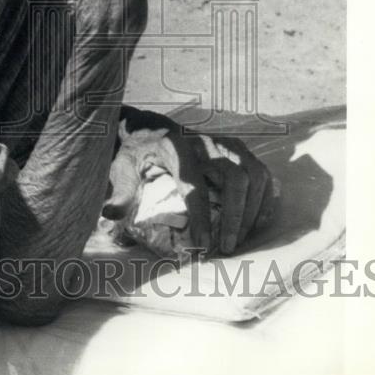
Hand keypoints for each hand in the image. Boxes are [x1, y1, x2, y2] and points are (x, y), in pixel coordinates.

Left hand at [102, 107, 275, 255]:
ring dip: (253, 208)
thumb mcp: (120, 168)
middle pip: (235, 177)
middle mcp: (204, 142)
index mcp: (174, 146)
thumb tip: (110, 214)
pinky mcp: (235, 146)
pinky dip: (264, 196)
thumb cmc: (135, 152)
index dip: (201, 217)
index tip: (202, 246)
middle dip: (237, 216)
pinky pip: (260, 170)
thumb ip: (119, 191)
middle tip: (226, 247)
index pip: (194, 184)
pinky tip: (257, 220)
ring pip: (254, 172)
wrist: (148, 127)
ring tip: (241, 238)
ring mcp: (223, 142)